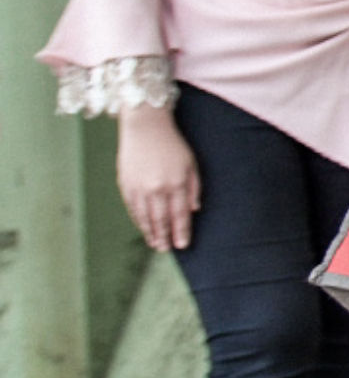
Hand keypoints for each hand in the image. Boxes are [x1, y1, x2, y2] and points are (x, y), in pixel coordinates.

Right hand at [117, 105, 198, 251]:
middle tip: (167, 250)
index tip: (183, 245)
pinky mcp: (126, 185)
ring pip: (145, 217)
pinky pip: (132, 208)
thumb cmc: (173, 145)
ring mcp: (139, 188)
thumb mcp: (192, 164)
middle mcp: (157, 188)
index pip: (180, 215)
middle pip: (161, 220)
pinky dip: (138, 220)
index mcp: (176, 183)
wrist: (145, 127)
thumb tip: (194, 211)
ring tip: (155, 244)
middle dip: (165, 237)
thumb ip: (194, 188)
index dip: (181, 232)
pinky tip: (143, 228)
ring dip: (150, 233)